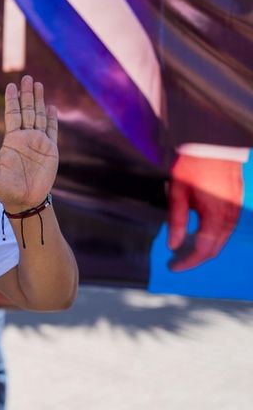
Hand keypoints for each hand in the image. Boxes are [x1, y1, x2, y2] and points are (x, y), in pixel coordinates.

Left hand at [0, 75, 58, 212]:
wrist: (24, 202)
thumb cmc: (4, 190)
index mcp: (11, 140)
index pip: (12, 114)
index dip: (12, 100)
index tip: (11, 85)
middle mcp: (25, 138)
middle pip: (27, 110)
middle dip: (27, 94)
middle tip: (27, 77)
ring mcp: (38, 143)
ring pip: (40, 116)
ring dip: (40, 101)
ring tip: (39, 85)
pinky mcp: (50, 151)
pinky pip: (52, 131)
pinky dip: (52, 119)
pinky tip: (51, 107)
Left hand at [167, 154, 242, 270]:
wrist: (212, 143)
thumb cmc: (192, 165)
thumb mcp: (177, 193)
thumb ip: (176, 221)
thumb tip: (173, 244)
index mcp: (215, 216)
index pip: (204, 250)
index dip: (188, 262)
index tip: (173, 267)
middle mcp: (229, 216)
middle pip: (215, 248)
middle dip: (196, 258)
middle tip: (177, 261)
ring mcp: (236, 209)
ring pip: (222, 239)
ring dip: (206, 248)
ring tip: (185, 251)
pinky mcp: (237, 202)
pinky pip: (227, 227)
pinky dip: (214, 236)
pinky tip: (200, 235)